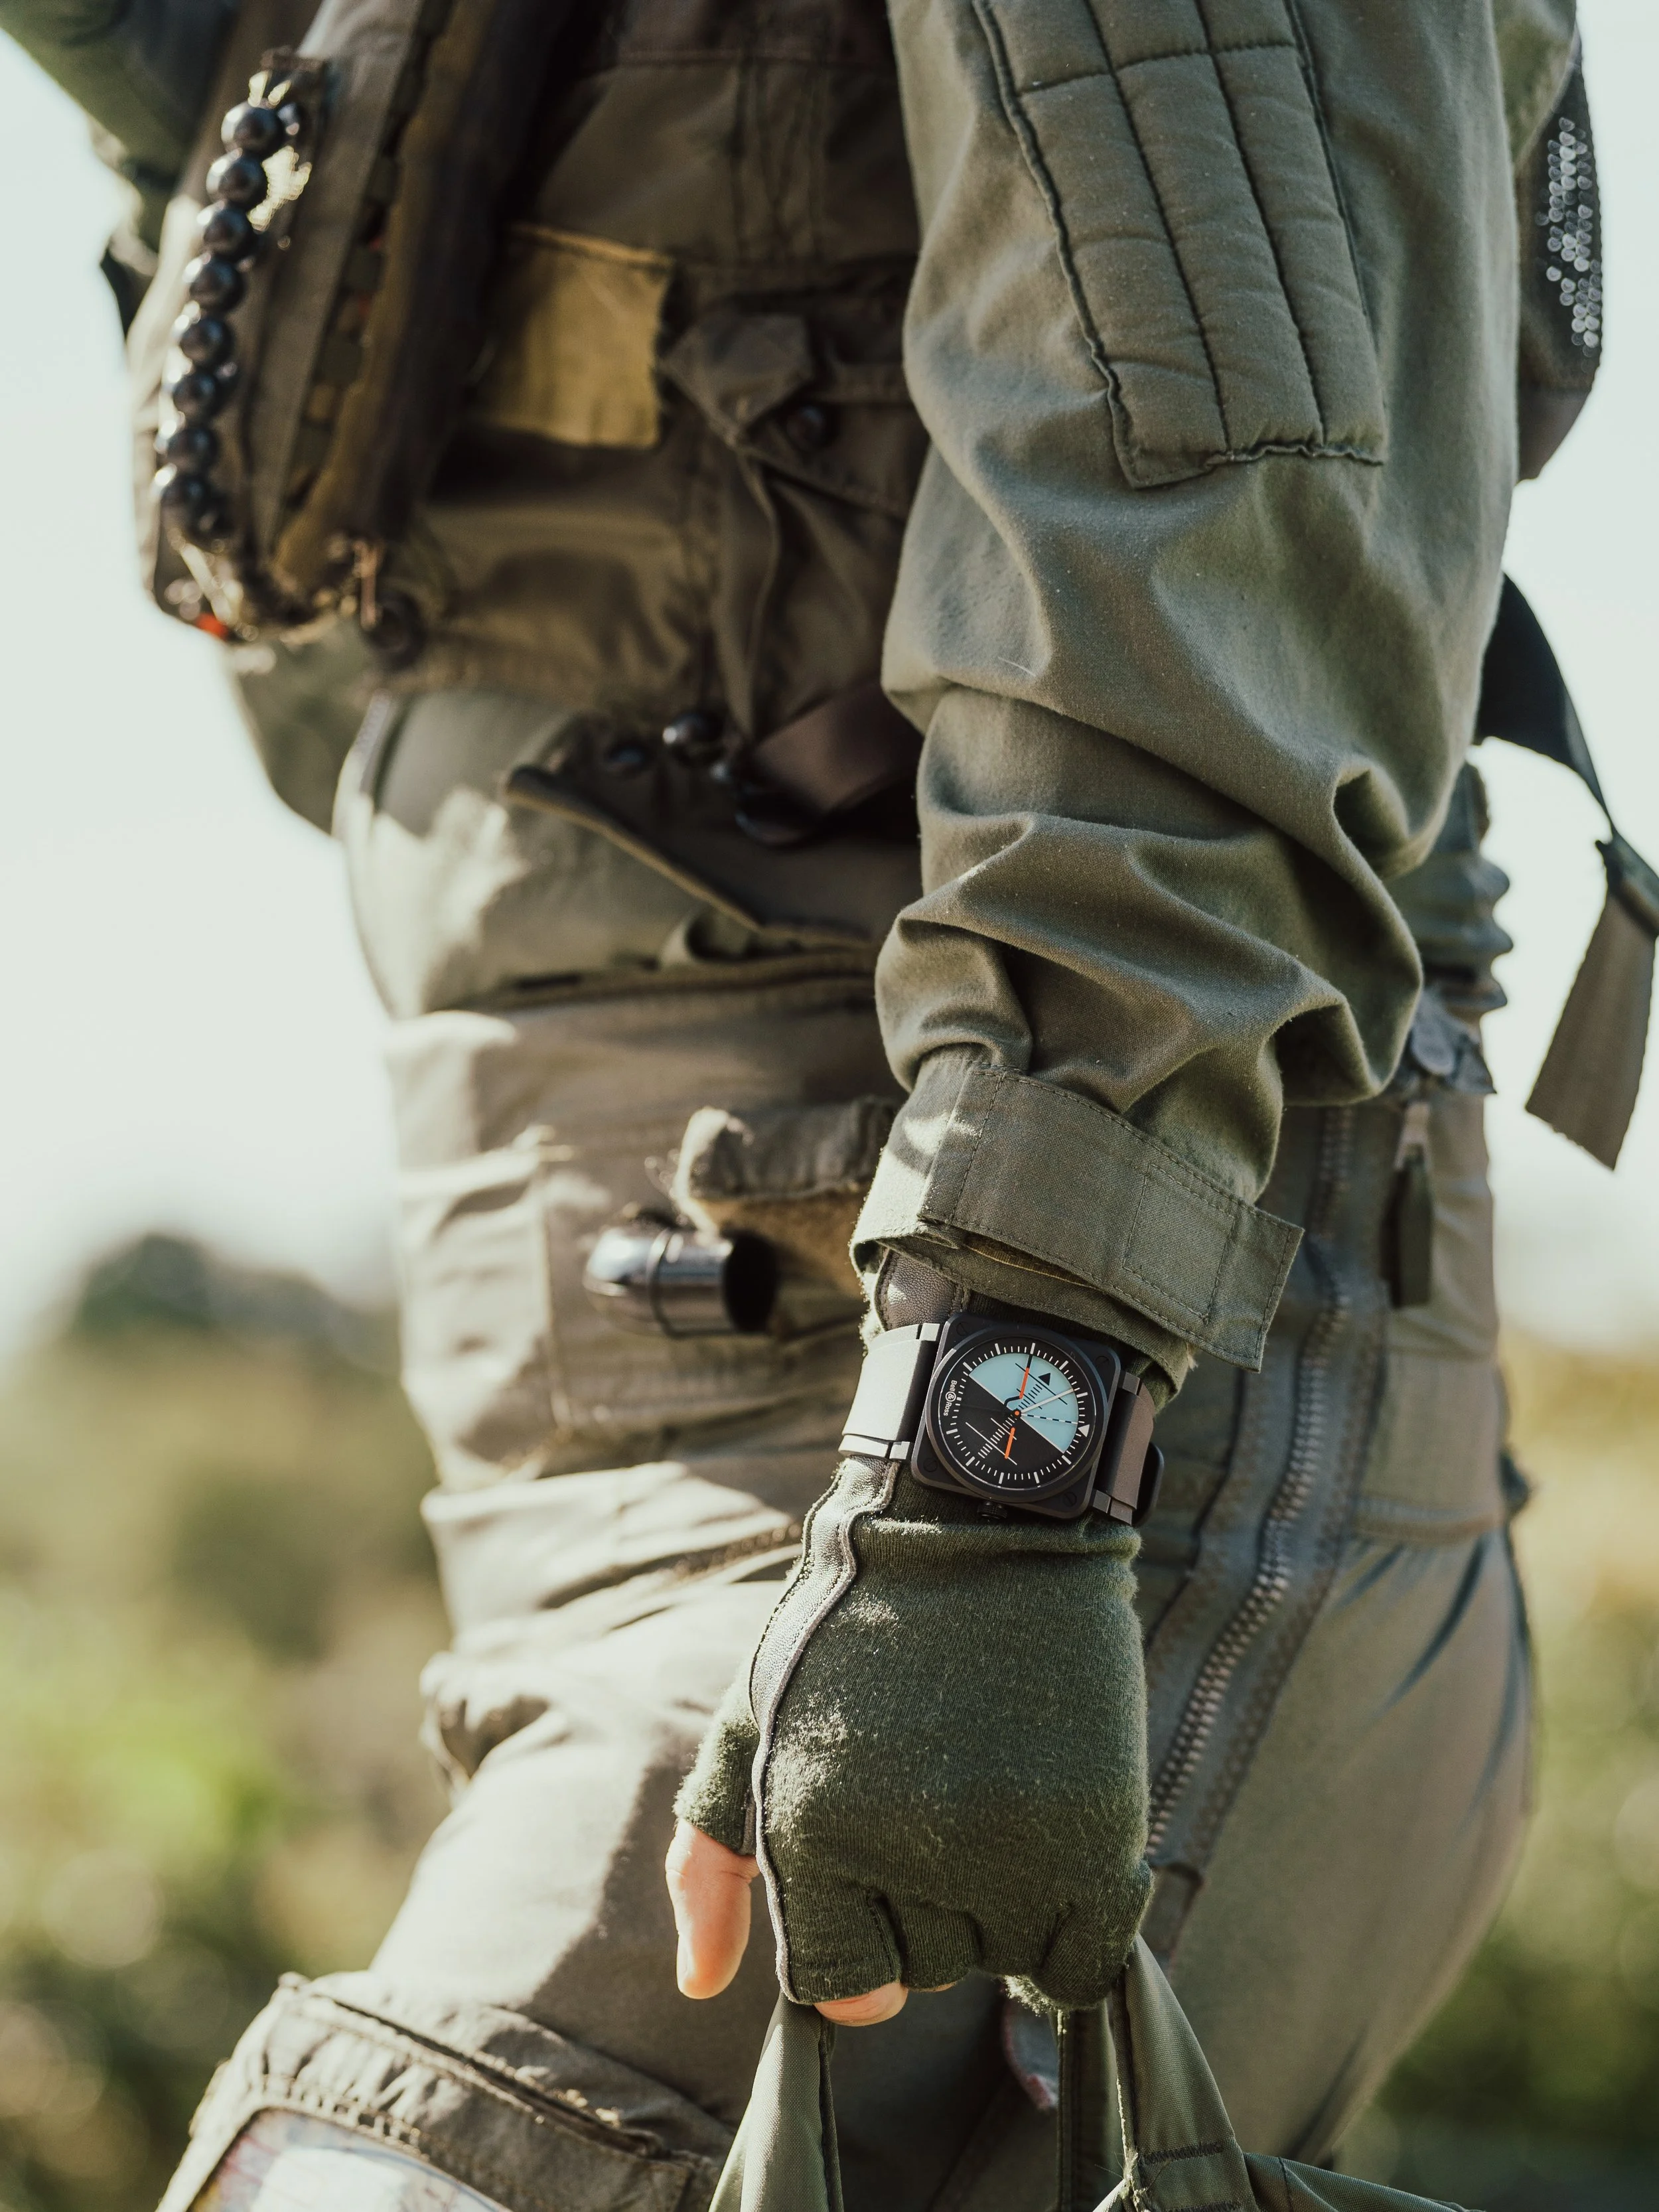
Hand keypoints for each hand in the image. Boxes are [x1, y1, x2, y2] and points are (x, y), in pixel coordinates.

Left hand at [671, 1460, 1150, 2012]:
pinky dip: (1072, 1924)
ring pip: (1001, 1958)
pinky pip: (1083, 1961)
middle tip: (933, 1796)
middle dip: (922, 1906)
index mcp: (809, 1828)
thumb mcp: (749, 1724)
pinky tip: (1051, 1840)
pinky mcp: (1093, 1836)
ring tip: (990, 1790)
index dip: (856, 1943)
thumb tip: (700, 1986)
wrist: (979, 1515)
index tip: (874, 1879)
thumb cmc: (850, 1626)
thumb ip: (707, 1862)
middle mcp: (904, 1851)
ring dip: (998, 1903)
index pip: (838, 1986)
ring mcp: (1005, 1847)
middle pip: (923, 1972)